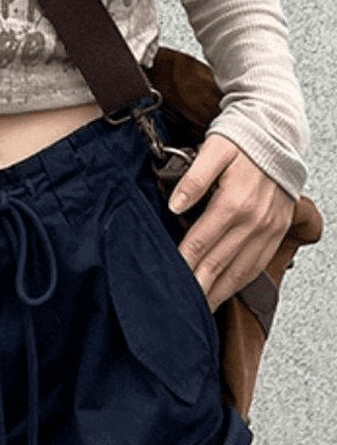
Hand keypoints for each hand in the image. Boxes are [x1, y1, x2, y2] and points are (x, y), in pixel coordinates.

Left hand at [168, 134, 293, 311]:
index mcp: (233, 202)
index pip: (200, 242)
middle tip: (177, 309)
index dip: (182, 264)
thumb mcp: (213, 149)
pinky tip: (226, 290)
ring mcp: (268, 230)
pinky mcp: (277, 232)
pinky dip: (240, 282)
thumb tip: (175, 205)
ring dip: (218, 292)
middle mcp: (253, 221)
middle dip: (197, 288)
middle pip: (218, 263)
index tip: (166, 282)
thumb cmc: (241, 140)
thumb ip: (193, 178)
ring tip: (198, 309)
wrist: (278, 135)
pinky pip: (257, 264)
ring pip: (239, 270)